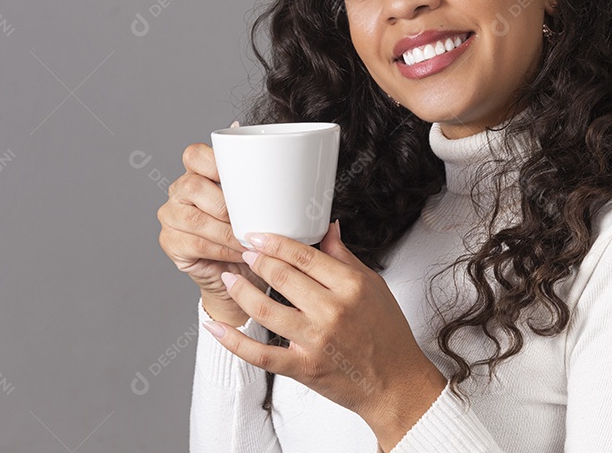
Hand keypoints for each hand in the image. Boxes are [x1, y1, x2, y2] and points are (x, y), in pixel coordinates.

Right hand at [157, 125, 268, 320]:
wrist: (243, 272)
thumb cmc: (253, 230)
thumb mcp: (261, 202)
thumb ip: (265, 179)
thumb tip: (299, 156)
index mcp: (198, 172)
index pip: (194, 154)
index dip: (212, 161)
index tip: (239, 176)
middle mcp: (180, 190)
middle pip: (192, 186)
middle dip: (223, 203)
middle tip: (249, 217)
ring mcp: (171, 216)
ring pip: (195, 218)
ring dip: (227, 231)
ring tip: (251, 240)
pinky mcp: (171, 243)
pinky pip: (196, 244)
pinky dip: (223, 249)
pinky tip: (240, 252)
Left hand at [202, 220, 447, 442]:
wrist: (396, 382)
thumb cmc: (388, 334)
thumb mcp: (375, 287)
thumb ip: (345, 258)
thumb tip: (328, 229)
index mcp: (351, 287)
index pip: (306, 256)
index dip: (276, 243)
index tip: (259, 235)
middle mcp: (332, 311)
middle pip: (283, 278)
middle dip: (257, 261)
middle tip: (244, 251)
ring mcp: (316, 341)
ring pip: (266, 310)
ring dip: (241, 291)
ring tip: (230, 277)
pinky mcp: (303, 368)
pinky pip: (260, 354)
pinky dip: (233, 341)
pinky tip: (215, 327)